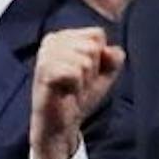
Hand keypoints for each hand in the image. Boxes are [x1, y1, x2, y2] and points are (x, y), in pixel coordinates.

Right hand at [30, 28, 123, 158]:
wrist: (62, 124)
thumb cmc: (80, 96)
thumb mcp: (105, 74)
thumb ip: (114, 58)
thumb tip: (108, 50)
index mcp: (64, 36)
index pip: (97, 34)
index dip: (100, 58)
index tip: (86, 73)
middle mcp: (52, 41)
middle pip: (92, 47)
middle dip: (92, 70)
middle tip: (78, 83)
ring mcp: (45, 55)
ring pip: (85, 60)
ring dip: (84, 80)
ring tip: (71, 88)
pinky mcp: (43, 71)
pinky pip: (75, 72)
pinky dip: (76, 86)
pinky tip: (65, 92)